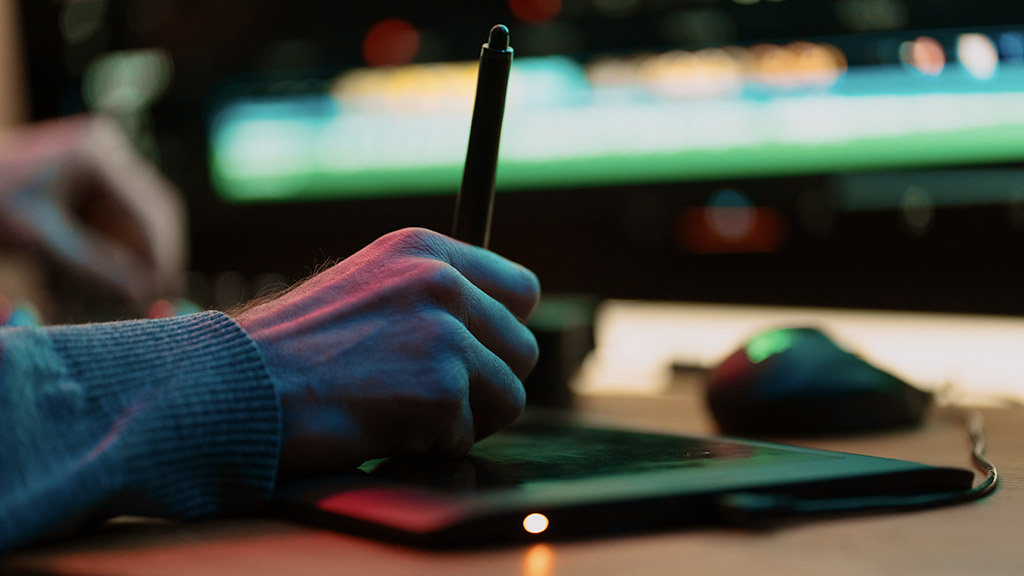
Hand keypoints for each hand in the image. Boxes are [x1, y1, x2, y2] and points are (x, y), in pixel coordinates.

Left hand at [0, 115, 186, 313]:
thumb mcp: (41, 240)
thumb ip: (94, 266)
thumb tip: (141, 294)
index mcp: (98, 155)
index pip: (152, 209)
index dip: (163, 252)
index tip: (165, 289)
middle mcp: (108, 148)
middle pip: (154, 208)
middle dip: (154, 253)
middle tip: (156, 295)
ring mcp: (103, 157)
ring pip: (141, 214)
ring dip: (139, 251)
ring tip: (133, 289)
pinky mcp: (95, 172)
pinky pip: (122, 213)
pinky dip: (120, 243)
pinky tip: (114, 270)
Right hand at [237, 228, 540, 476]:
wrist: (237, 386)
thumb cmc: (293, 350)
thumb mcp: (368, 288)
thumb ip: (431, 296)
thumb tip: (496, 327)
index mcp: (425, 249)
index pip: (521, 289)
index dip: (501, 333)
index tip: (474, 357)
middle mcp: (442, 281)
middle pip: (523, 349)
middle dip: (486, 384)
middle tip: (431, 398)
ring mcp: (444, 333)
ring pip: (510, 396)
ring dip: (464, 419)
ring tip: (405, 413)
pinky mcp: (439, 387)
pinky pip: (469, 435)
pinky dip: (431, 447)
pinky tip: (384, 429)